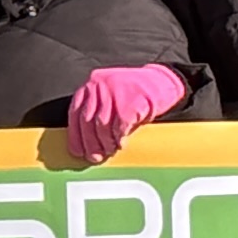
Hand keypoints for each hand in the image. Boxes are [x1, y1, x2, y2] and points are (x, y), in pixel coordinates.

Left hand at [63, 65, 186, 164]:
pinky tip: (121, 144)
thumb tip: (86, 142)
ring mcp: (114, 92)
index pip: (75, 113)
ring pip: (102, 125)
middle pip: (87, 120)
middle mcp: (98, 85)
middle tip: (94, 157)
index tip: (77, 151)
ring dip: (105, 142)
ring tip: (110, 151)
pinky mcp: (130, 101)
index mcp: (90, 84)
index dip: (75, 136)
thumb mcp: (110, 97)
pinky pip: (120, 126)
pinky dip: (119, 138)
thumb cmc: (134, 92)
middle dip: (90, 143)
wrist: (161, 81)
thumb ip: (96, 112)